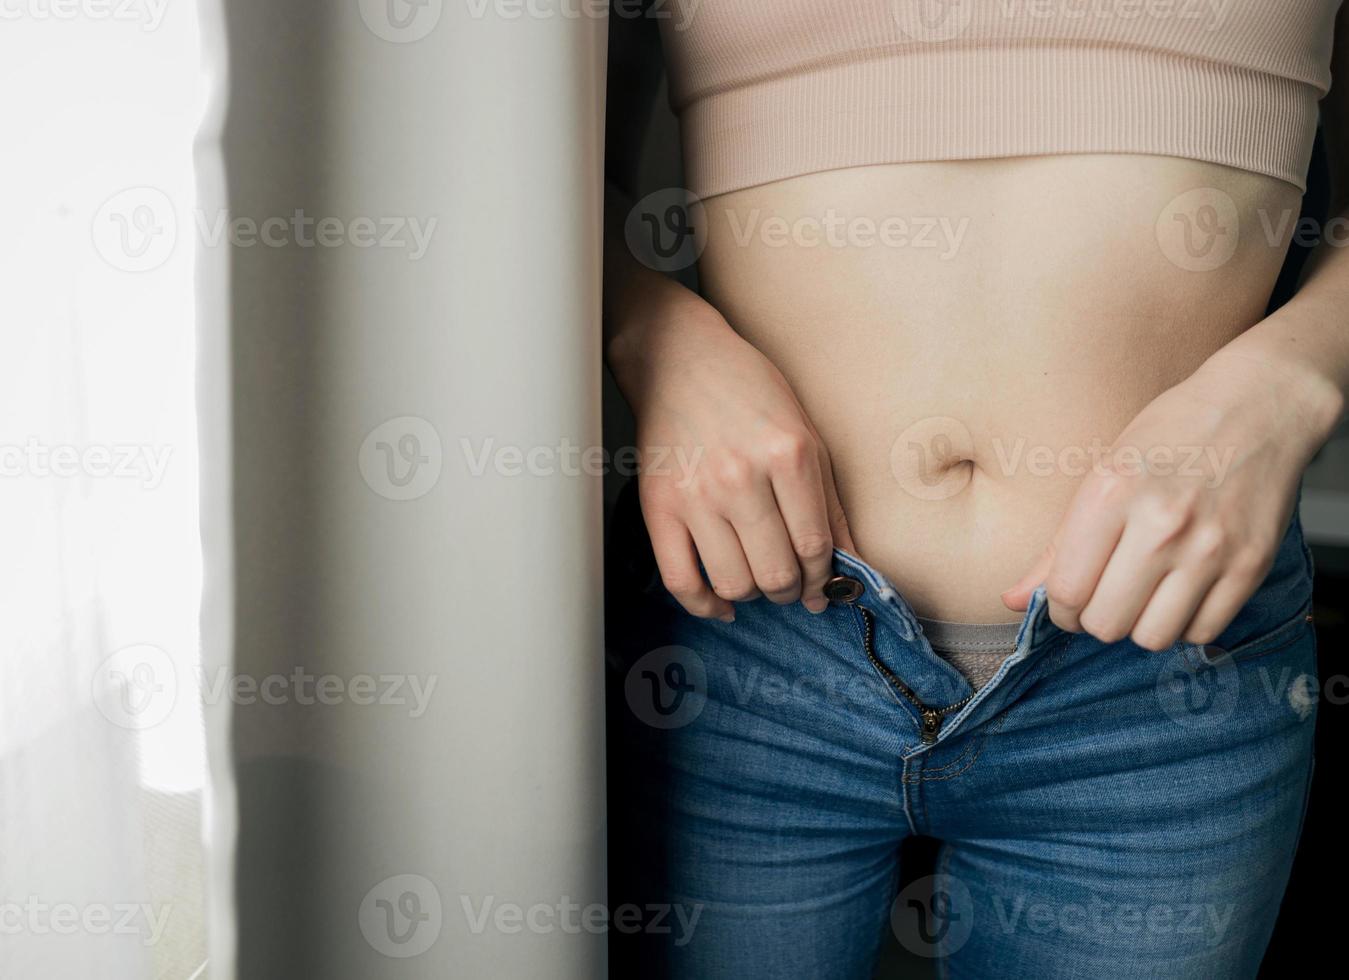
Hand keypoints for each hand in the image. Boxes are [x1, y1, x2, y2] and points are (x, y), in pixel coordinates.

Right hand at [615, 303, 854, 620]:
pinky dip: (705, 604)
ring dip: (754, 595)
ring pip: (734, 583)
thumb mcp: (805, 434)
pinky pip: (681, 579)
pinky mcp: (659, 506)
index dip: (825, 579)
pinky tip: (722, 604)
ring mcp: (696, 495)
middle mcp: (741, 478)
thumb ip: (828, 503)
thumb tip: (849, 566)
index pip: (814, 547)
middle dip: (792, 591)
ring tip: (760, 583)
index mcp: (787, 455)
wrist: (677, 358)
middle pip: (776, 573)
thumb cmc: (748, 390)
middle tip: (793, 585)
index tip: (824, 587)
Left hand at [1000, 350, 1327, 649]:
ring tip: (1143, 595)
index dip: (1059, 610)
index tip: (1067, 601)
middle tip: (1103, 598)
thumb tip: (1011, 601)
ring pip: (1153, 637)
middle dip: (1095, 620)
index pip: (1067, 590)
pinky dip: (1184, 624)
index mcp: (1112, 492)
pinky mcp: (1250, 565)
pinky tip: (1181, 593)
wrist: (1259, 406)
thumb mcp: (1102, 472)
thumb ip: (1057, 546)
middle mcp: (1161, 524)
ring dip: (1140, 626)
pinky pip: (1202, 632)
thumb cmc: (1170, 434)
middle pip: (1106, 623)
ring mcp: (1210, 548)